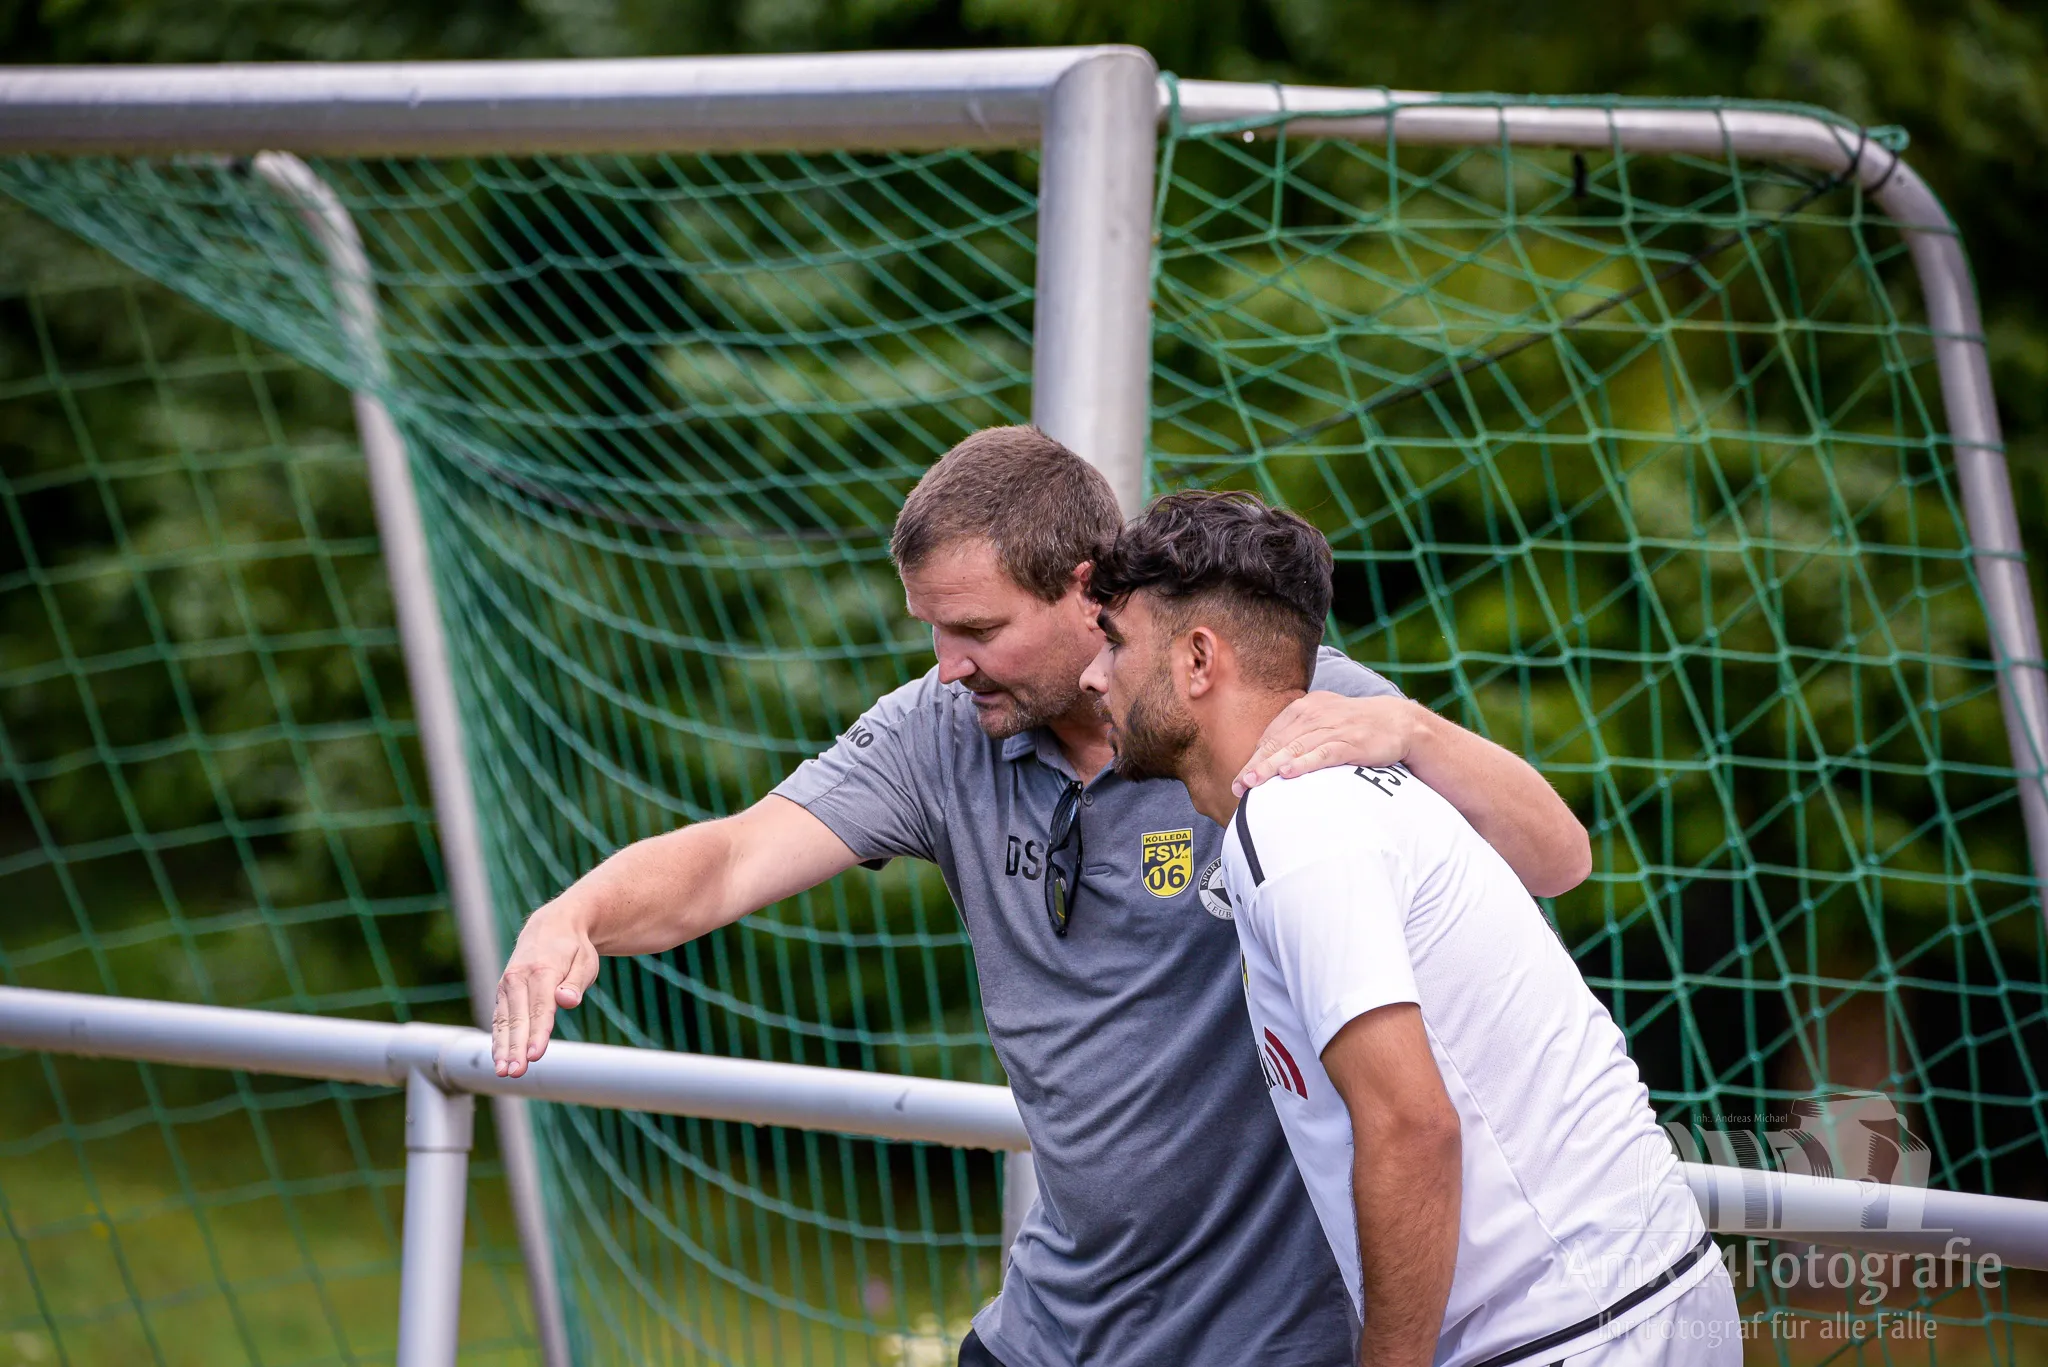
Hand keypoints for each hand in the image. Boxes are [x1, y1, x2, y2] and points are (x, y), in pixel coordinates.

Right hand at [491, 902, 600, 1077]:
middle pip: (518, 1018)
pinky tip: (499, 1060)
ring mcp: (507, 985)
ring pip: (504, 1021)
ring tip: (503, 1072)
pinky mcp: (503, 992)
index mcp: (542, 970)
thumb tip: (567, 1001)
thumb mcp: (584, 961)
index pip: (540, 1007)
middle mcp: (519, 978)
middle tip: (516, 1072)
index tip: (535, 1056)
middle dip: (516, 1047)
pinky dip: (497, 1039)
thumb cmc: (573, 948)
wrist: (551, 926)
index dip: (538, 1033)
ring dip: (502, 1048)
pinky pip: (499, 1018)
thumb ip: (575, 983)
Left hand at [1235, 694, 1423, 797]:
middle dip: (1256, 765)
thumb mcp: (1325, 722)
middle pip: (1278, 742)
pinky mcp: (1350, 741)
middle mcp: (1314, 714)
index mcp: (1303, 708)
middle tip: (1238, 786)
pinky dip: (1304, 763)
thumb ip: (1300, 735)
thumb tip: (1275, 761)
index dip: (1254, 758)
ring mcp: (1332, 727)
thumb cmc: (1357, 727)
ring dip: (1271, 766)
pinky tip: (1288, 773)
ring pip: (1294, 748)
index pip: (1272, 735)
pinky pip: (1322, 753)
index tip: (1240, 779)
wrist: (1399, 721)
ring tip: (1253, 782)